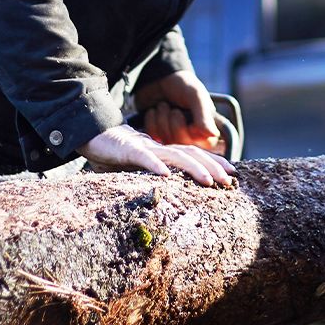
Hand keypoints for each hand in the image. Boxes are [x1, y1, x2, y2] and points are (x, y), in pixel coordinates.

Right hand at [79, 124, 235, 187]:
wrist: (93, 135)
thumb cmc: (117, 154)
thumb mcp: (141, 166)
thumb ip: (156, 173)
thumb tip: (172, 189)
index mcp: (164, 152)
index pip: (194, 154)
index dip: (214, 162)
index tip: (231, 173)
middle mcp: (159, 148)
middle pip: (191, 154)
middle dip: (213, 166)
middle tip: (229, 180)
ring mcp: (145, 148)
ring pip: (175, 156)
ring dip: (194, 168)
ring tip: (209, 181)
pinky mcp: (128, 149)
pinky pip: (144, 158)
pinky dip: (155, 166)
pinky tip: (167, 176)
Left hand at [133, 71, 220, 147]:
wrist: (158, 77)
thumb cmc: (182, 85)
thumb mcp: (196, 96)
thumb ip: (204, 116)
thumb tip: (213, 135)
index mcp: (206, 126)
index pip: (206, 144)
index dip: (194, 134)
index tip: (190, 123)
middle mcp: (191, 135)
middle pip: (183, 145)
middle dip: (174, 123)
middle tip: (174, 109)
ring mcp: (173, 137)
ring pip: (166, 141)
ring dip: (162, 119)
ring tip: (164, 105)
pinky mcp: (157, 136)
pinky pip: (153, 136)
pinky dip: (151, 121)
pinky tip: (154, 111)